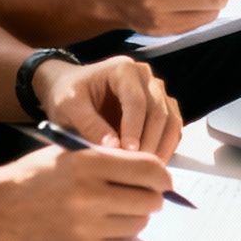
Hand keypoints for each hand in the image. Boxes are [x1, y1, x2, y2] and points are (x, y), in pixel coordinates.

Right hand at [0, 144, 173, 240]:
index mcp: (88, 163)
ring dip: (135, 216)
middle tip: (142, 194)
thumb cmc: (35, 176)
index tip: (163, 180)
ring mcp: (85, 227)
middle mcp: (89, 195)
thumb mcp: (71, 152)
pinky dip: (117, 233)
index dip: (162, 176)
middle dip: (151, 197)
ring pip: (138, 224)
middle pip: (150, 201)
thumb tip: (156, 172)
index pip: (149, 170)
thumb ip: (111, 158)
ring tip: (116, 207)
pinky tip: (99, 222)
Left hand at [35, 55, 182, 160]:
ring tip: (146, 170)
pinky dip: (166, 147)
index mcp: (123, 69)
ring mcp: (157, 92)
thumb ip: (89, 125)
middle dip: (150, 141)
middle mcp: (146, 77)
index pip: (136, 100)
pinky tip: (150, 165)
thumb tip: (114, 148)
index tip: (127, 153)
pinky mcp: (162, 108)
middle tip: (137, 167)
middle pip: (159, 111)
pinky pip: (172, 129)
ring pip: (172, 120)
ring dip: (162, 147)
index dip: (134, 128)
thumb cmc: (67, 95)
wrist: (70, 90)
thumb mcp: (68, 107)